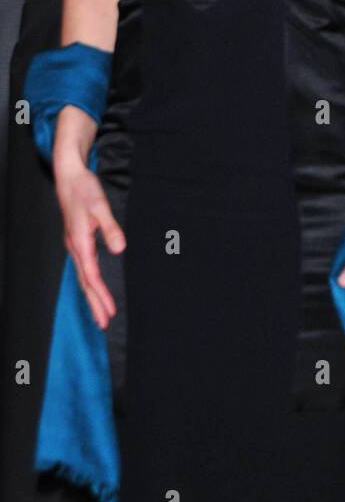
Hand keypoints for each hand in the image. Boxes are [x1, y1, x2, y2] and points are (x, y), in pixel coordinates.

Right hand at [53, 155, 123, 329]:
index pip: (91, 276)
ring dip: (92, 295)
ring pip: (84, 276)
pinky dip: (90, 282)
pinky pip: (84, 268)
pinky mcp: (77, 241)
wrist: (69, 177)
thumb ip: (111, 228)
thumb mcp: (100, 206)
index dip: (101, 295)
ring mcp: (75, 245)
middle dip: (95, 304)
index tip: (109, 311)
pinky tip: (95, 288)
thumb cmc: (84, 190)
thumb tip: (119, 248)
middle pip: (85, 282)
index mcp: (80, 242)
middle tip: (104, 324)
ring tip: (101, 313)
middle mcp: (75, 247)